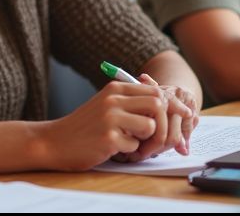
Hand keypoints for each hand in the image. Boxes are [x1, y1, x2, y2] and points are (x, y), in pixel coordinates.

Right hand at [40, 80, 191, 170]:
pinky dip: (129, 150)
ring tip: (130, 142)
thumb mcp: (106, 105)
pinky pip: (134, 145)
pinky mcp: (108, 138)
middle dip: (164, 122)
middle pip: (157, 104)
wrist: (54, 141)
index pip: (155, 91)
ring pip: (150, 126)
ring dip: (146, 139)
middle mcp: (113, 100)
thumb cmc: (85, 126)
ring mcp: (111, 118)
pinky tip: (113, 149)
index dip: (172, 104)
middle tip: (158, 135)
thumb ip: (131, 101)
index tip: (185, 113)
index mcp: (115, 89)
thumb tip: (167, 102)